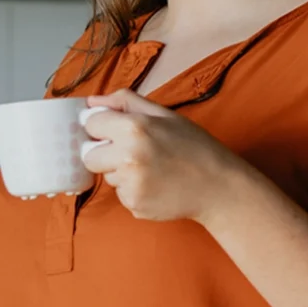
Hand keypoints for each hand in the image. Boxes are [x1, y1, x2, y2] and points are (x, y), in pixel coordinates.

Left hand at [81, 89, 251, 223]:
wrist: (218, 186)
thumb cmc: (193, 146)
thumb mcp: (165, 115)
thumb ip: (125, 102)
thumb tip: (91, 101)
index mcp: (134, 128)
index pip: (91, 123)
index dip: (102, 126)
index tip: (114, 129)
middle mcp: (128, 157)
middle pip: (89, 155)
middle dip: (104, 153)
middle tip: (134, 152)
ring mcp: (130, 184)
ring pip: (106, 175)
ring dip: (121, 172)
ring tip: (152, 168)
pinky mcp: (134, 205)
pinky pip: (120, 194)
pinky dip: (133, 190)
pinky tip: (156, 184)